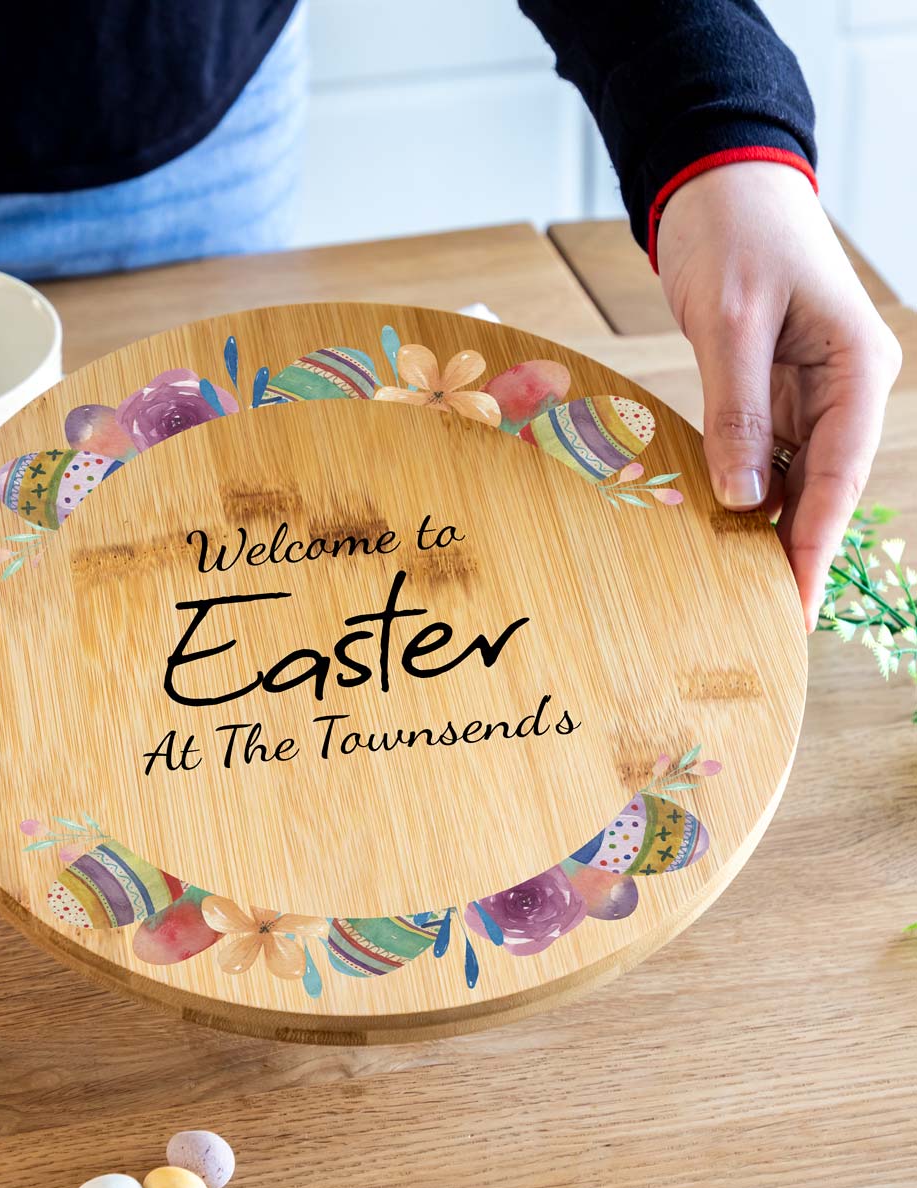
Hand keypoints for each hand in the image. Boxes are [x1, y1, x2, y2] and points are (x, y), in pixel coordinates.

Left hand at [657, 162, 902, 629]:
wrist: (715, 182)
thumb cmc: (734, 233)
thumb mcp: (732, 322)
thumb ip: (737, 409)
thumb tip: (741, 497)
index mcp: (858, 367)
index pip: (837, 477)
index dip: (812, 547)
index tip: (791, 606)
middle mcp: (842, 387)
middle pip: (819, 489)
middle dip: (791, 553)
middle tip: (760, 621)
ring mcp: (807, 390)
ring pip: (790, 478)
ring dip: (764, 529)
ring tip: (733, 592)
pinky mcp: (768, 389)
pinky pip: (760, 453)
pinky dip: (740, 490)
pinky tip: (717, 530)